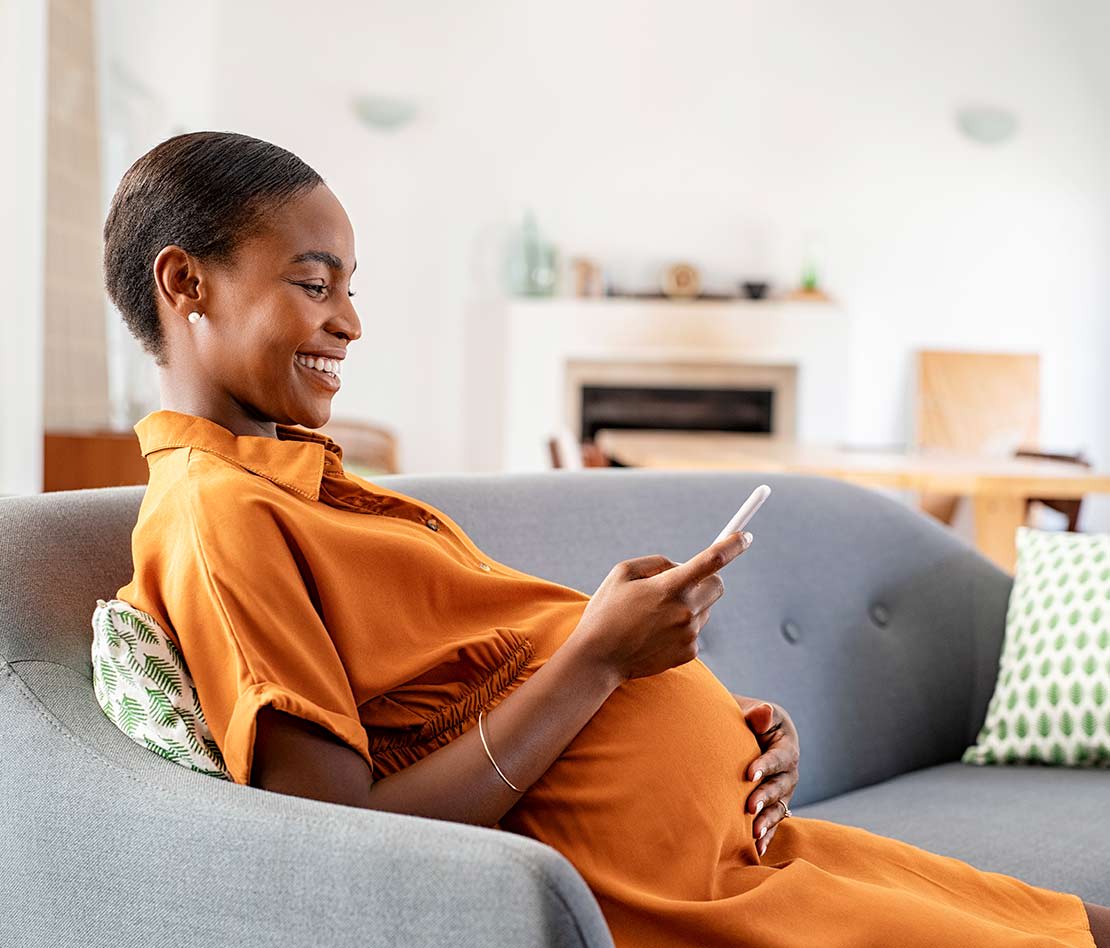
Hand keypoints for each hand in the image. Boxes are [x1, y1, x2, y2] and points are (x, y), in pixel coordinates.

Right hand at [570, 531, 751, 683]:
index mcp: (669, 587)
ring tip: (655, 615)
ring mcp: (689, 634)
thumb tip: (683, 566)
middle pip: (717, 585)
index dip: (732, 545)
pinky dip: (682, 626)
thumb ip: (657, 563)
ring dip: (690, 604)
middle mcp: (685, 611)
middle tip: (685, 581)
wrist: (598, 659)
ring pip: (705, 608)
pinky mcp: (688, 653)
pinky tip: (656, 633)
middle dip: (707, 578)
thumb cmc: (606, 612)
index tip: (745, 537)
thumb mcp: (622, 573)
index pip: (712, 561)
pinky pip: (695, 630)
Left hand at [733, 696, 799, 855]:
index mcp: (786, 746)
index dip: (764, 766)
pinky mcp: (776, 805)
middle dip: (765, 798)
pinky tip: (757, 849)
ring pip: (779, 808)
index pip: (778, 758)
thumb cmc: (749, 719)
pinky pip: (774, 822)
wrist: (749, 732)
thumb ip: (759, 714)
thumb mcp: (755, 713)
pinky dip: (767, 836)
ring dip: (767, 821)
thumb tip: (764, 712)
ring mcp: (784, 790)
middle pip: (780, 786)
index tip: (748, 774)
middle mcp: (789, 771)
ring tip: (754, 834)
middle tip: (750, 807)